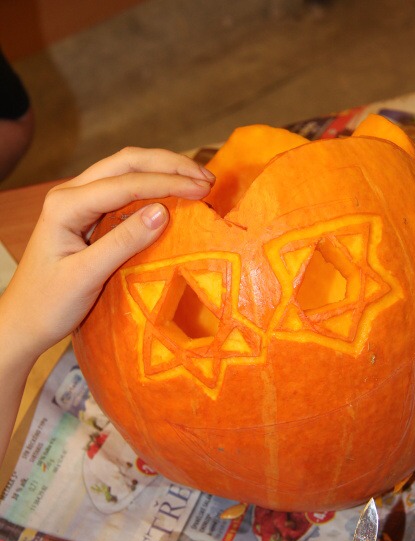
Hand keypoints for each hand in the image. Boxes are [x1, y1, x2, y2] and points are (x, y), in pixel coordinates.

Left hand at [0, 147, 214, 464]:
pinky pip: (124, 190)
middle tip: (207, 179)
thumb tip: (164, 211)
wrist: (23, 321)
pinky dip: (152, 186)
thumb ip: (122, 242)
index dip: (167, 182)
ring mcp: (79, 201)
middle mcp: (71, 193)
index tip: (203, 190)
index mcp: (66, 205)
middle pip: (126, 162)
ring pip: (125, 170)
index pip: (125, 183)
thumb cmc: (49, 304)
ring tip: (198, 181)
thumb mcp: (86, 276)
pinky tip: (173, 195)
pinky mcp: (88, 215)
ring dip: (162, 171)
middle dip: (169, 165)